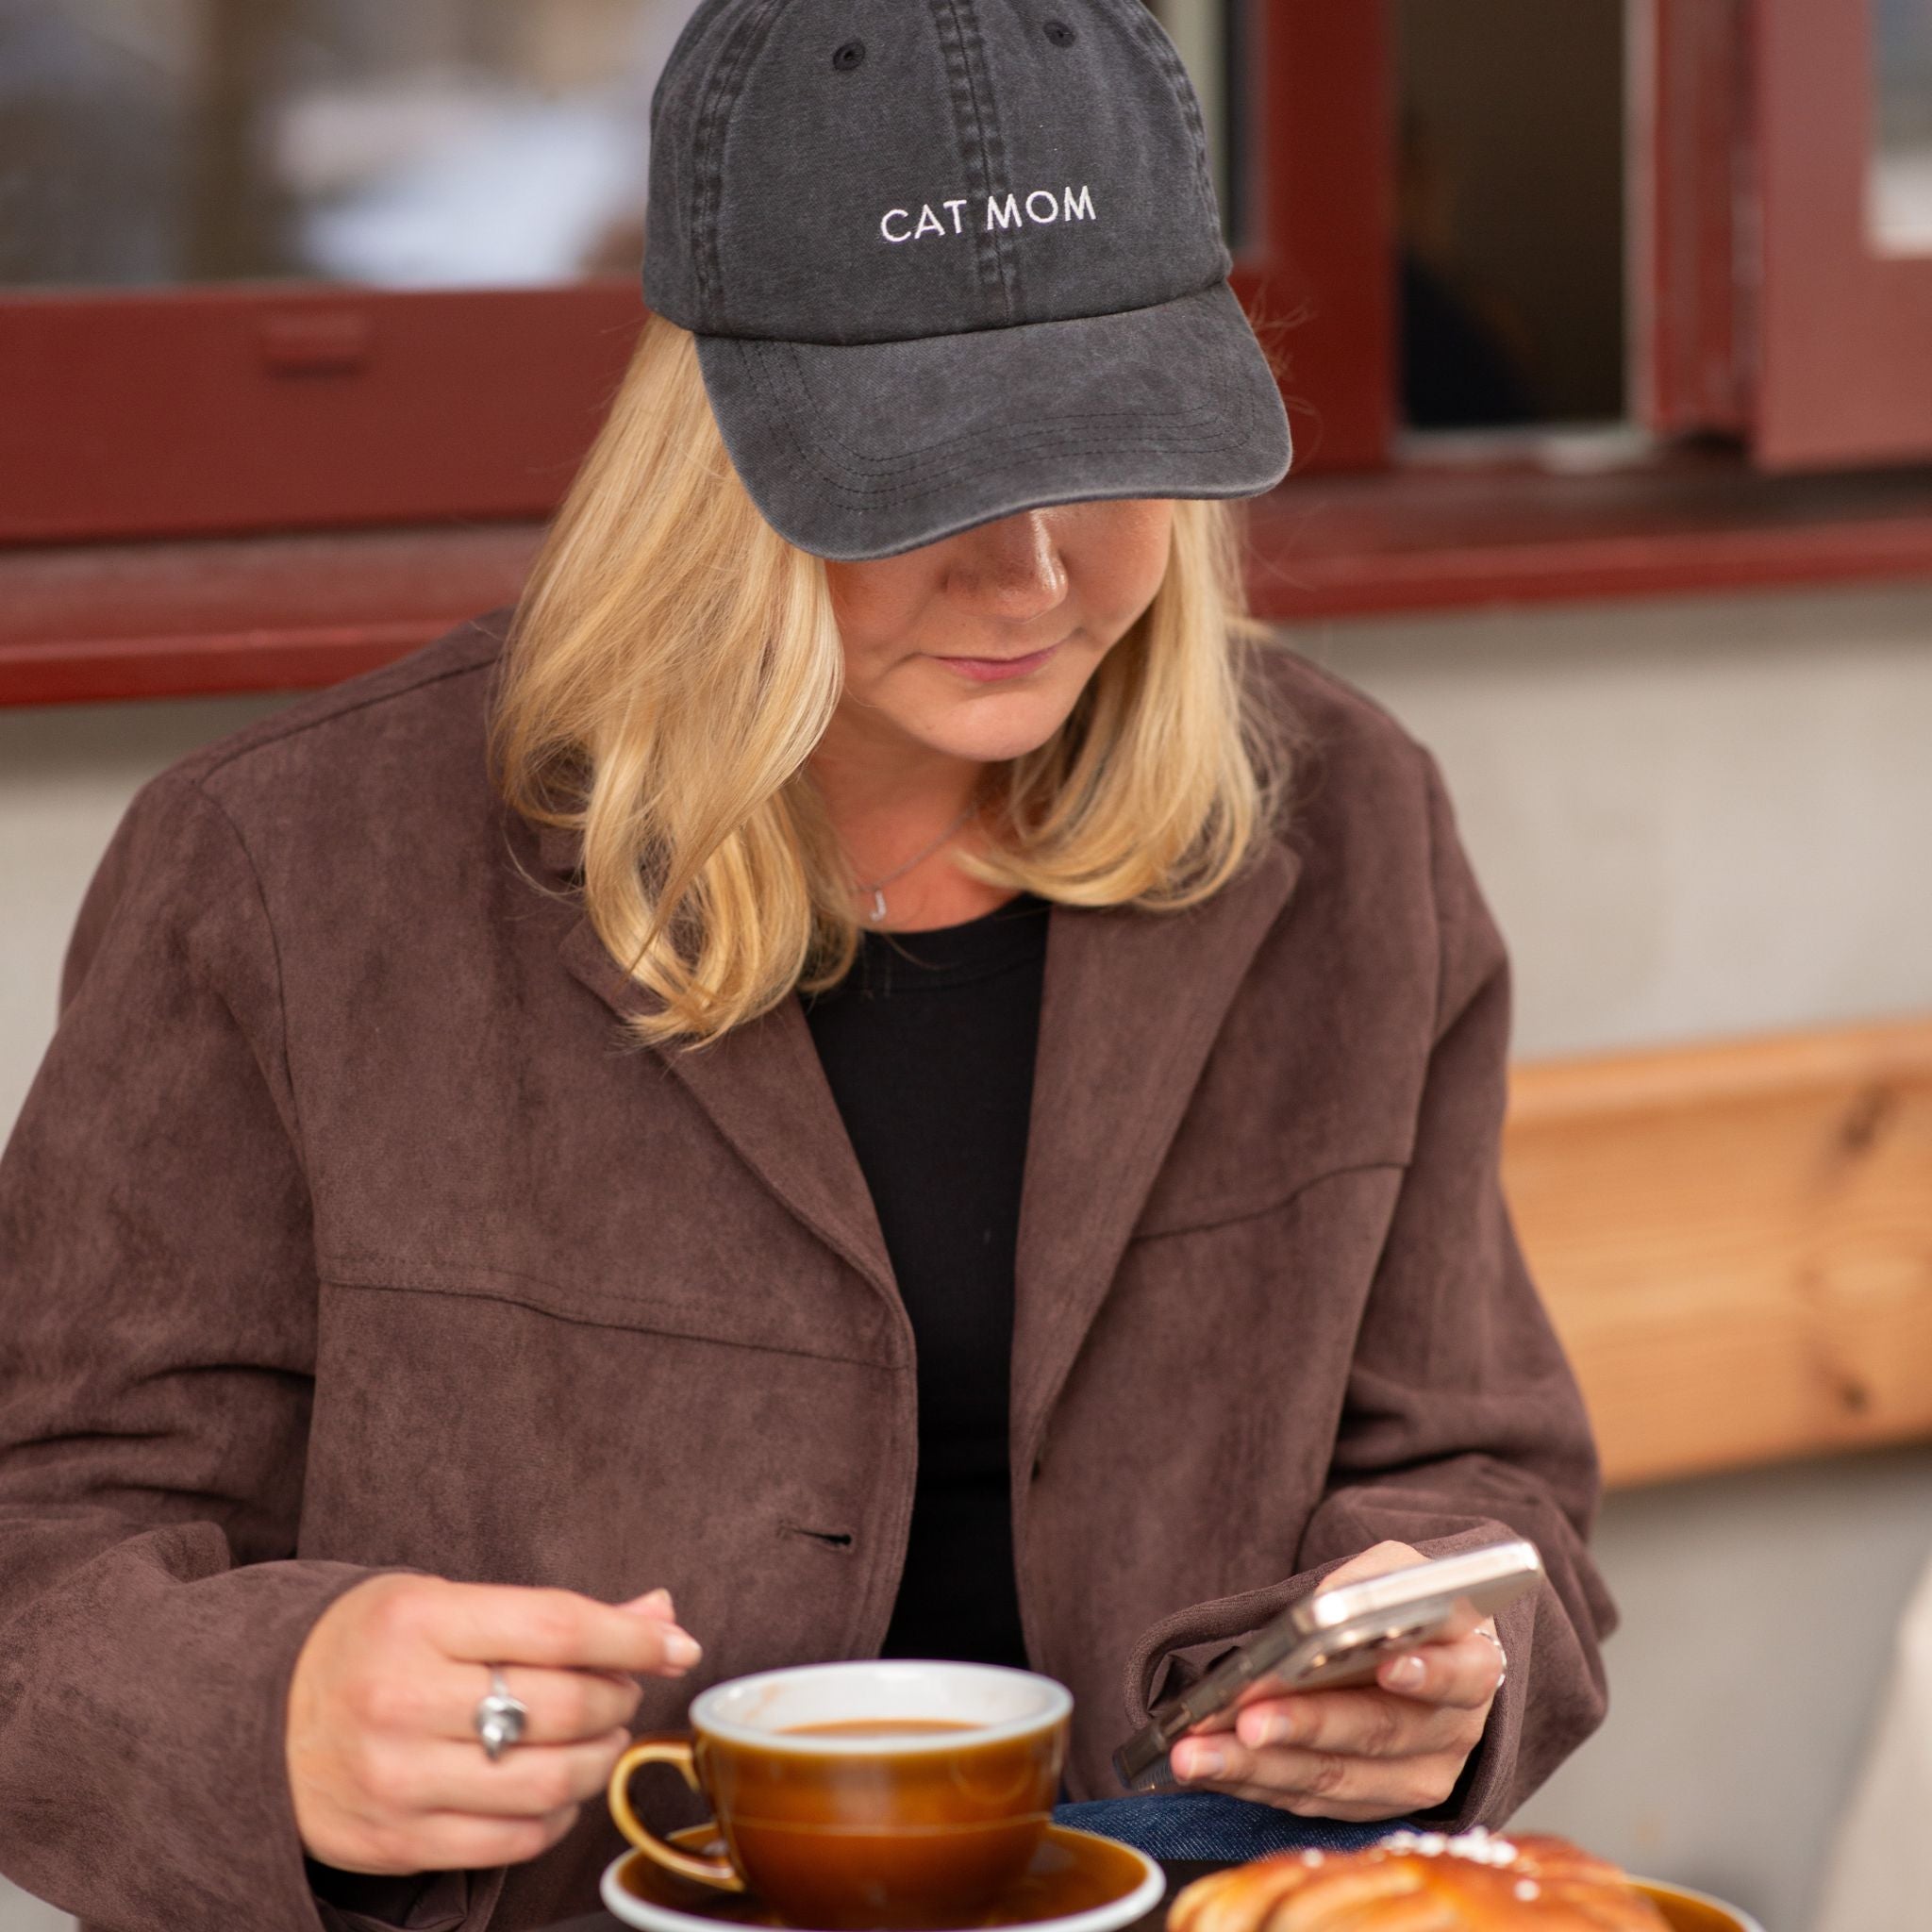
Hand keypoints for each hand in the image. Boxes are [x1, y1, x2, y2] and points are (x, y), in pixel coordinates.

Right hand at [287, 1574, 701, 1874]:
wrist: (252, 1717)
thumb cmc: (369, 1647)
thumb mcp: (447, 1604)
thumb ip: (553, 1615)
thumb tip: (660, 1614)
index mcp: (419, 1621)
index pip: (556, 1626)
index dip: (631, 1637)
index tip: (676, 1642)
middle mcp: (402, 1699)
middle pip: (562, 1706)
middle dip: (619, 1697)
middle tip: (624, 1687)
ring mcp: (394, 1778)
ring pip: (547, 1781)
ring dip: (598, 1759)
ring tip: (598, 1736)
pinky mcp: (392, 1842)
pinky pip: (512, 1840)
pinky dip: (557, 1815)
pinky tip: (557, 1787)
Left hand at [1168, 1541, 1501, 1821]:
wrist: (1419, 1654)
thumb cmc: (1405, 1608)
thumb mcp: (1396, 1572)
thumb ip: (1369, 1583)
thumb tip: (1322, 1612)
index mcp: (1473, 1664)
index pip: (1462, 1673)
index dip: (1429, 1674)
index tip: (1389, 1666)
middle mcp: (1452, 1732)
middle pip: (1379, 1733)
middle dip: (1305, 1726)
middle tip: (1245, 1719)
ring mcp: (1415, 1778)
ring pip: (1335, 1779)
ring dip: (1258, 1768)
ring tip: (1196, 1754)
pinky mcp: (1374, 1806)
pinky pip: (1310, 1802)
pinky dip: (1255, 1785)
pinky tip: (1208, 1768)